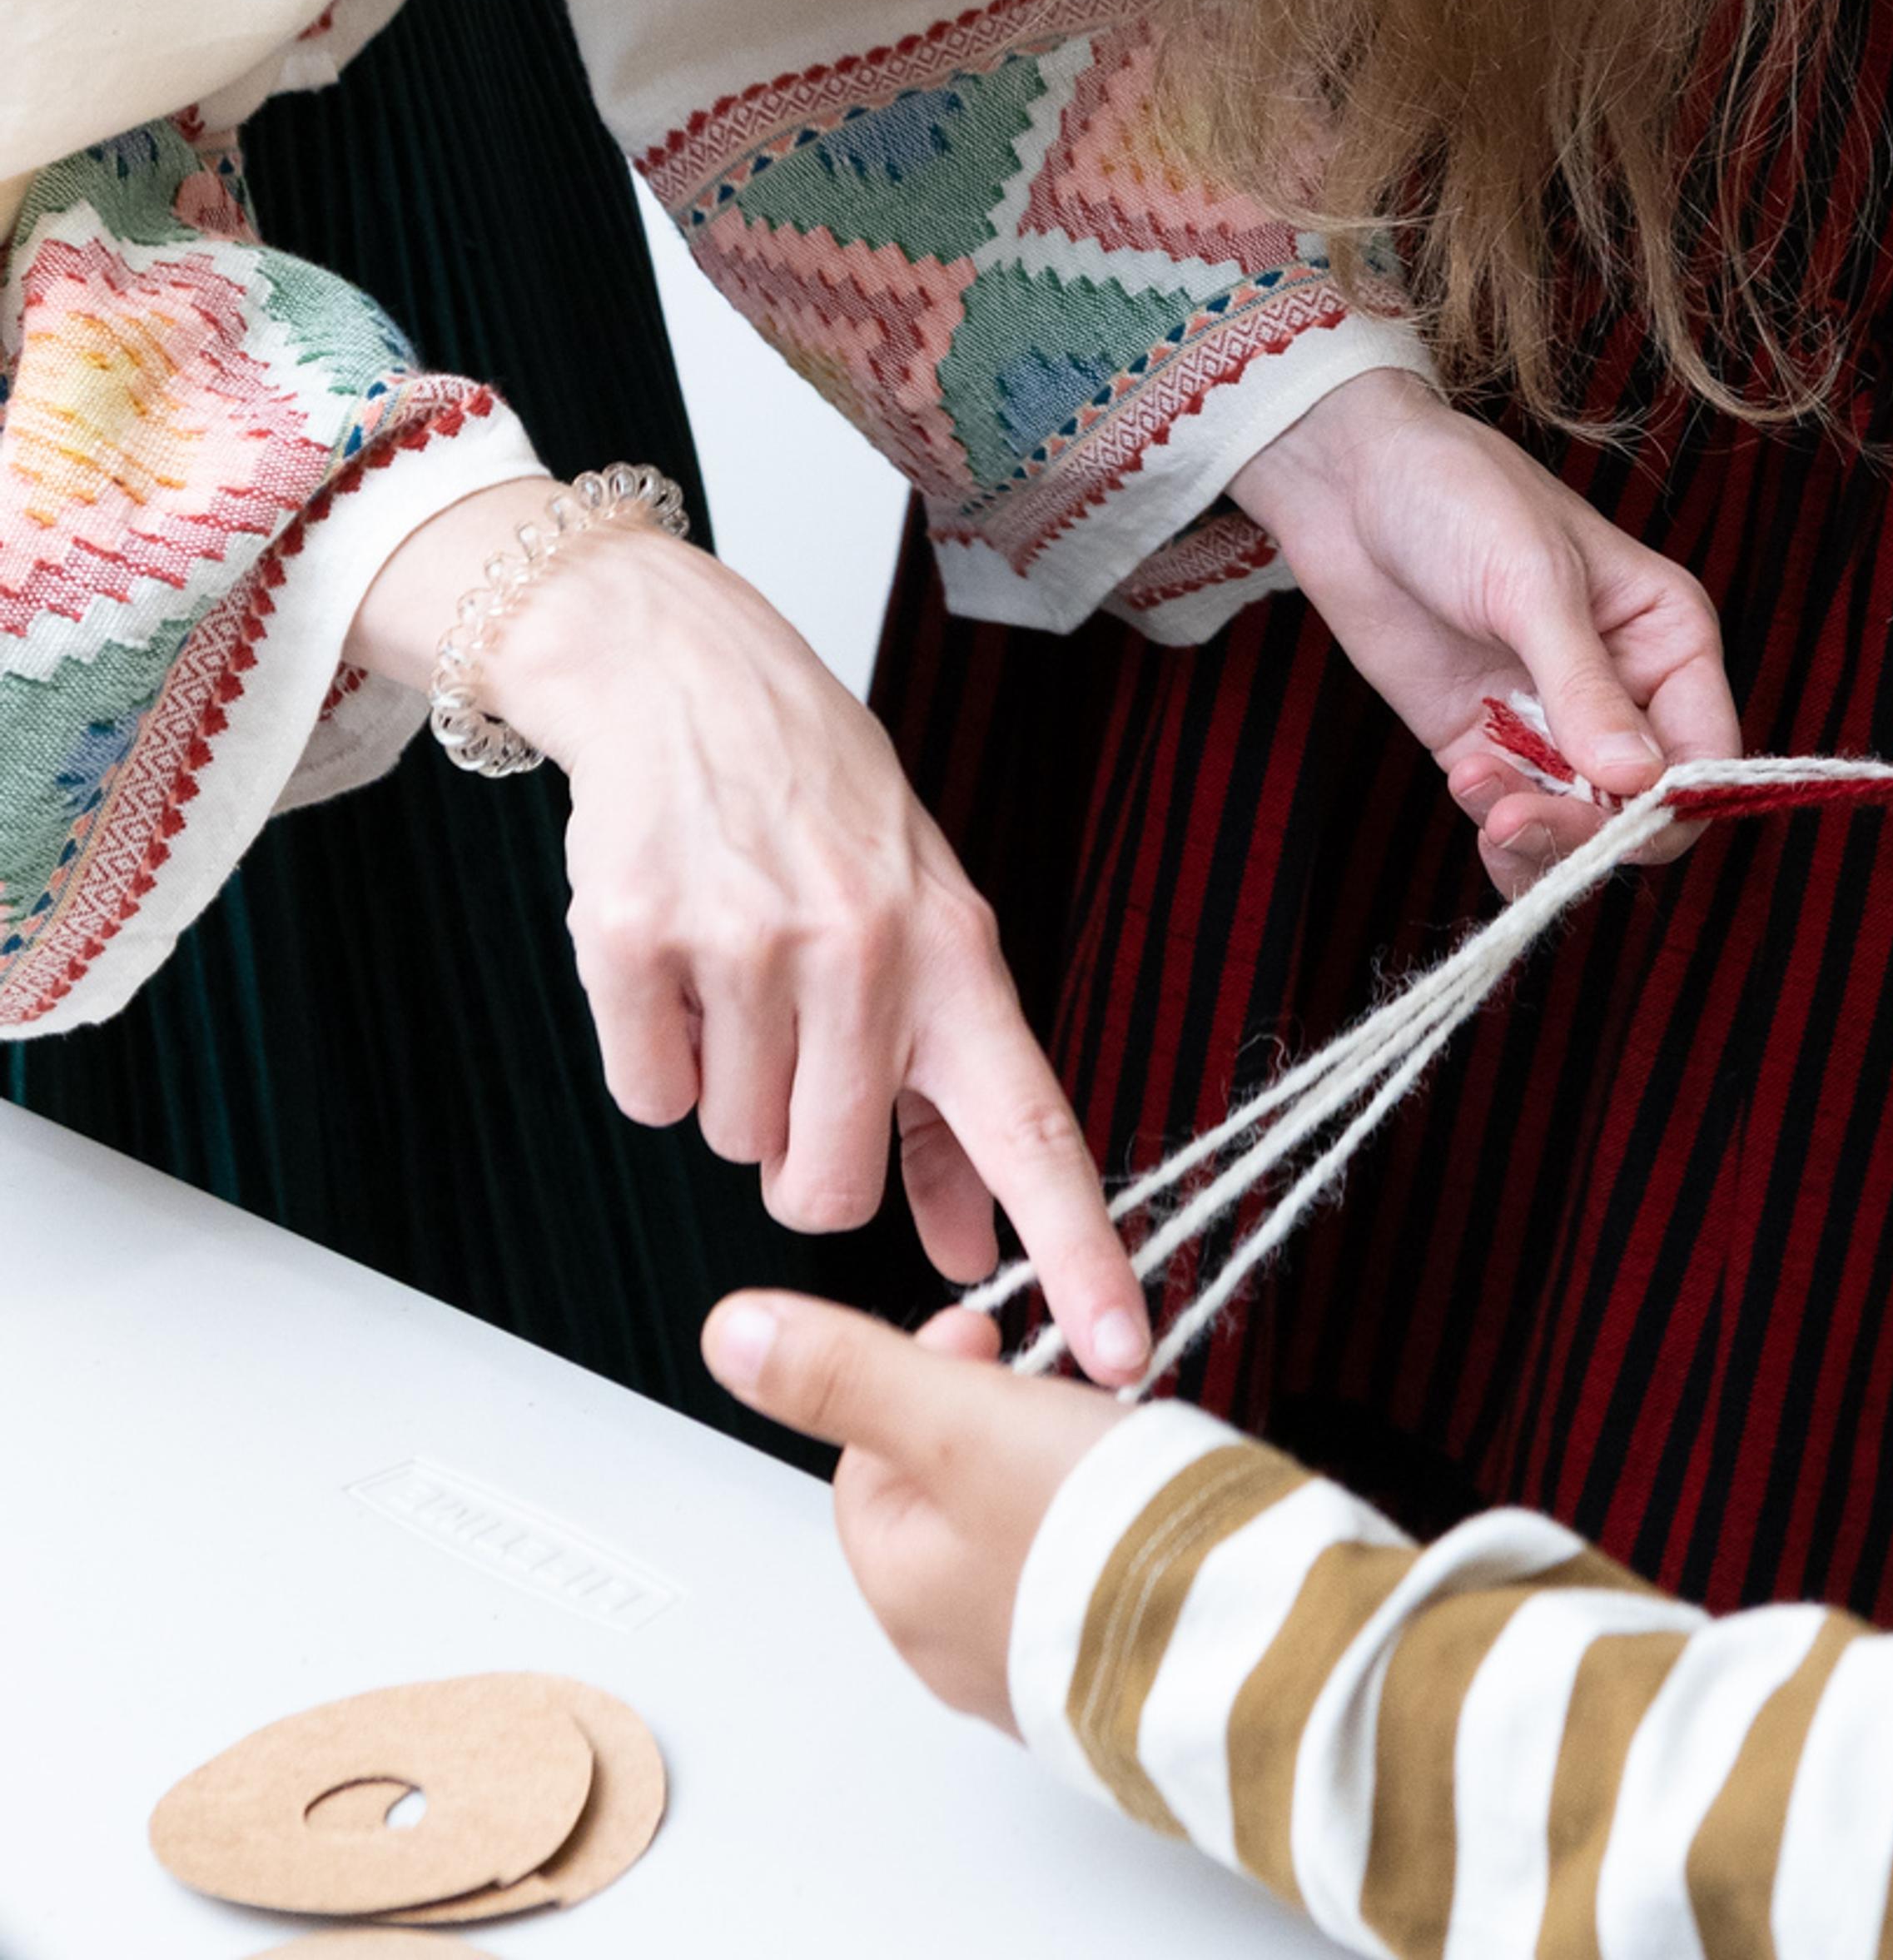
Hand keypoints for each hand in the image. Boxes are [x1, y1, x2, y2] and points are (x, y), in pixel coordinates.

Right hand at [351, 494, 1146, 1382]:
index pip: (1033, 1125)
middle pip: (828, 1186)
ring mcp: (748, 944)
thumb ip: (947, 1093)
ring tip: (737, 971)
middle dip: (802, 1159)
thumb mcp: (921, 919)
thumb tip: (969, 1244)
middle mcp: (863, 949)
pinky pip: (646, 1096)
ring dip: (728, 1086)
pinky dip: (651, 1055)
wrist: (688, 673)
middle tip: (794, 1054)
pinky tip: (674, 962)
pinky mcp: (636, 940)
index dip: (1079, 1251)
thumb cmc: (816, 799)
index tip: (1123, 1353)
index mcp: (954, 952)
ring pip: (731, 1145)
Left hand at [703, 1288, 1131, 1733]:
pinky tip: (1147, 1503)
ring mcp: (1034, 1664)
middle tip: (1055, 1388)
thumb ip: (848, 1372)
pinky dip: (1107, 1527)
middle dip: (995, 1421)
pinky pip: (1082, 1577)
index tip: (989, 1336)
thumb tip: (731, 1337)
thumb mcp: (961, 1419)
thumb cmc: (1106, 1538)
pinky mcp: (1109, 1668)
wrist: (1243, 1643)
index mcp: (903, 1588)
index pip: (868, 1458)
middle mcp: (954, 1645)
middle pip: (944, 1495)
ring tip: (1111, 1439)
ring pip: (1017, 1534)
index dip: (922, 1376)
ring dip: (1055, 1470)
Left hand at [1230, 370, 1738, 893]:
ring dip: (1537, 834)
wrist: (1348, 481)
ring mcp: (1552, 721)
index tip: (1617, 815)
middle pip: (1641, 806)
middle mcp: (1624, 688)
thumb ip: (1585, 687)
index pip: (1705, 753)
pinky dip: (1499, 830)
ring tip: (1479, 792)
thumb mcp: (1531, 583)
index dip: (1674, 801)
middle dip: (1588, 828)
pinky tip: (1467, 787)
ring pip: (1578, 826)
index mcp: (1667, 636)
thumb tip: (1640, 782)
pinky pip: (1516, 818)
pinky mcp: (1486, 741)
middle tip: (1519, 817)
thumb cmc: (1460, 497)